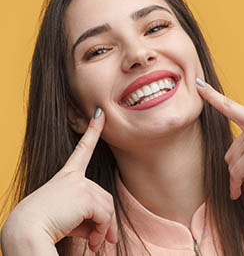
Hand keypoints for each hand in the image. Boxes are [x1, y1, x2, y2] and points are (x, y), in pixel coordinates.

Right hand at [2, 109, 116, 253]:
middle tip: (103, 242)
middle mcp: (73, 176)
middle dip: (106, 221)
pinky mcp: (83, 194)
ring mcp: (78, 183)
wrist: (24, 234)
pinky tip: (94, 244)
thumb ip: (87, 217)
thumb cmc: (43, 226)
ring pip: (106, 206)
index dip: (92, 130)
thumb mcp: (68, 218)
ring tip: (96, 245)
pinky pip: (103, 214)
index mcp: (66, 176)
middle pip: (103, 196)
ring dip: (104, 229)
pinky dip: (102, 231)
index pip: (82, 149)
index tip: (99, 114)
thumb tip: (105, 234)